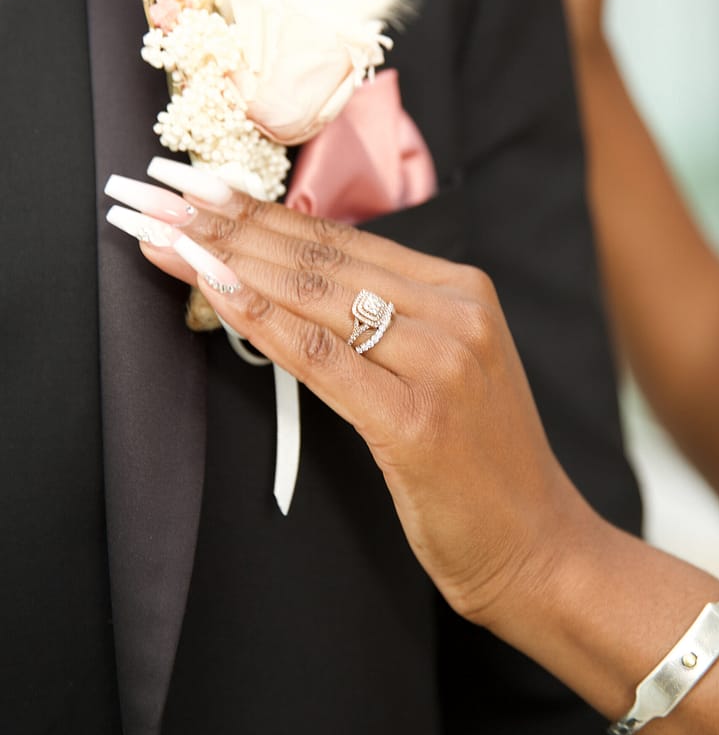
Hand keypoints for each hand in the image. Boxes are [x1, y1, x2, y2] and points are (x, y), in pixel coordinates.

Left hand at [108, 168, 583, 627]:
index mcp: (463, 290)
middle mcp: (456, 313)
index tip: (203, 189)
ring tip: (169, 235)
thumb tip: (291, 277)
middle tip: (165, 197)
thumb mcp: (445, 365)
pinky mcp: (413, 420)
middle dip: (232, 225)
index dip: (263, 213)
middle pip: (320, 257)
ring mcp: (439, 363)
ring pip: (314, 296)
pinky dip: (260, 320)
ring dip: (230, 261)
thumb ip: (387, 316)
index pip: (343, 238)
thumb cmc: (479, 461)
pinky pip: (320, 358)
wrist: (537, 545)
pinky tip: (214, 288)